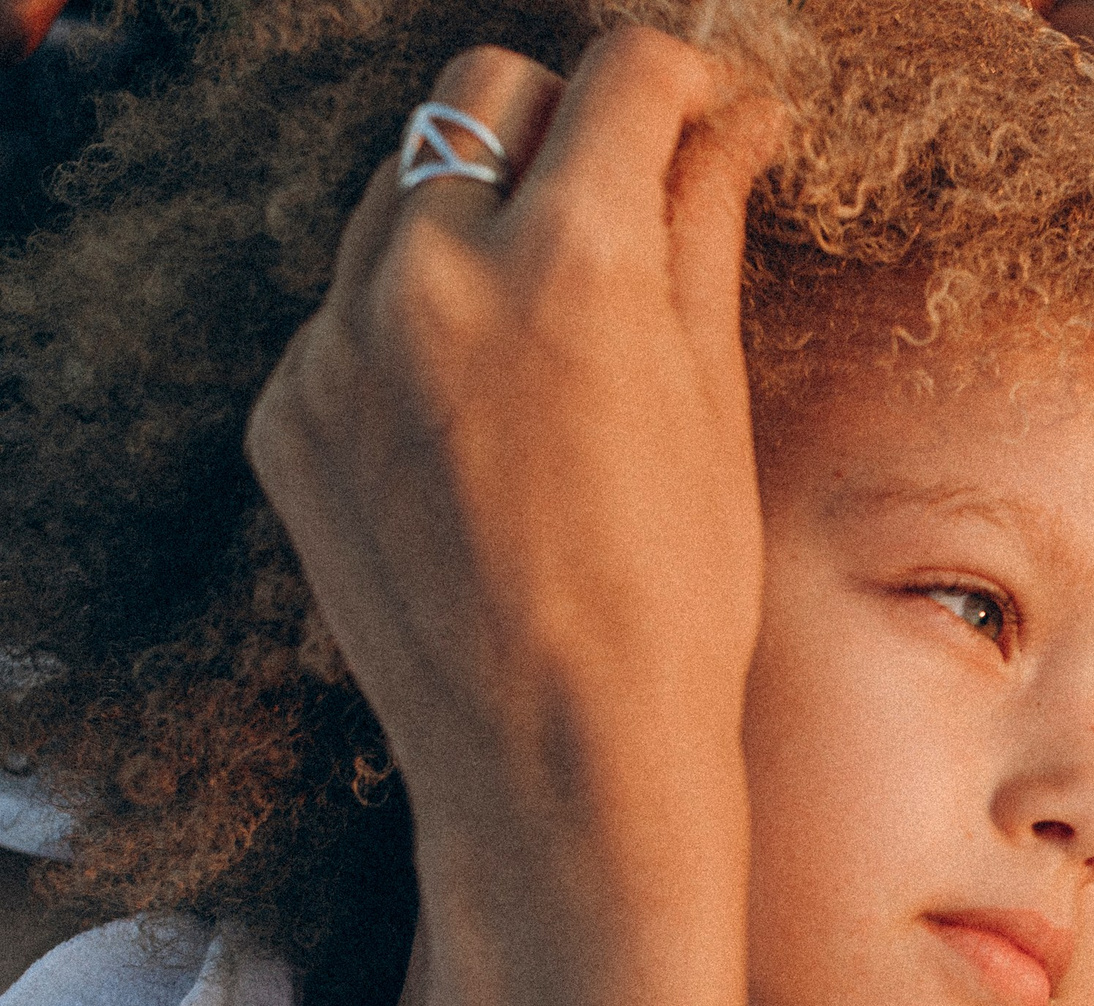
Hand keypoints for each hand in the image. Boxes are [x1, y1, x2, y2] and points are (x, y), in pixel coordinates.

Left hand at [246, 30, 782, 891]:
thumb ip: (699, 231)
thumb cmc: (675, 598)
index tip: (702, 115)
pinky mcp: (288, 409)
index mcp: (569, 258)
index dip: (681, 82)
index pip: (621, 74)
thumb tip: (723, 125)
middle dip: (562, 121)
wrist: (558, 761)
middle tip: (620, 200)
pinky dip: (417, 331)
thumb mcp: (716, 401)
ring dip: (477, 218)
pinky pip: (352, 312)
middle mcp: (432, 270)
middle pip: (484, 91)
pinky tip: (480, 429)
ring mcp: (338, 340)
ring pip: (400, 193)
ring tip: (549, 330)